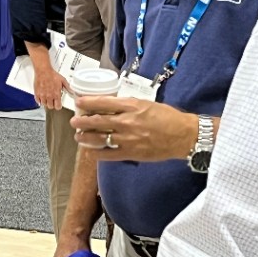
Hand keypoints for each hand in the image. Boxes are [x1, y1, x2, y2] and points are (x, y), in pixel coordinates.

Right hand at [33, 64, 69, 110]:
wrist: (43, 71)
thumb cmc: (52, 75)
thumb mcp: (63, 80)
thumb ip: (68, 87)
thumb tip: (72, 92)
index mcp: (56, 94)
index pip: (57, 107)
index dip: (58, 106)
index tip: (58, 104)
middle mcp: (49, 96)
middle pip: (50, 107)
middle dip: (52, 104)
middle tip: (53, 100)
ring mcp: (42, 95)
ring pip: (44, 104)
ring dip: (46, 102)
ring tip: (47, 98)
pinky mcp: (37, 93)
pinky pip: (38, 101)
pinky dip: (40, 100)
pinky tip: (42, 97)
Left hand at [71, 95, 199, 161]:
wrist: (183, 135)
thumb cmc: (168, 118)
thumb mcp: (147, 104)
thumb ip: (128, 105)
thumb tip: (110, 106)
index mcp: (132, 106)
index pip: (103, 102)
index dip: (88, 102)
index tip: (79, 102)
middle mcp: (127, 122)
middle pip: (97, 121)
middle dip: (82, 121)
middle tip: (74, 121)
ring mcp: (128, 139)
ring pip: (99, 138)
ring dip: (85, 137)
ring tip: (79, 136)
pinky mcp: (131, 153)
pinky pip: (108, 154)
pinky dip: (97, 153)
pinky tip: (91, 151)